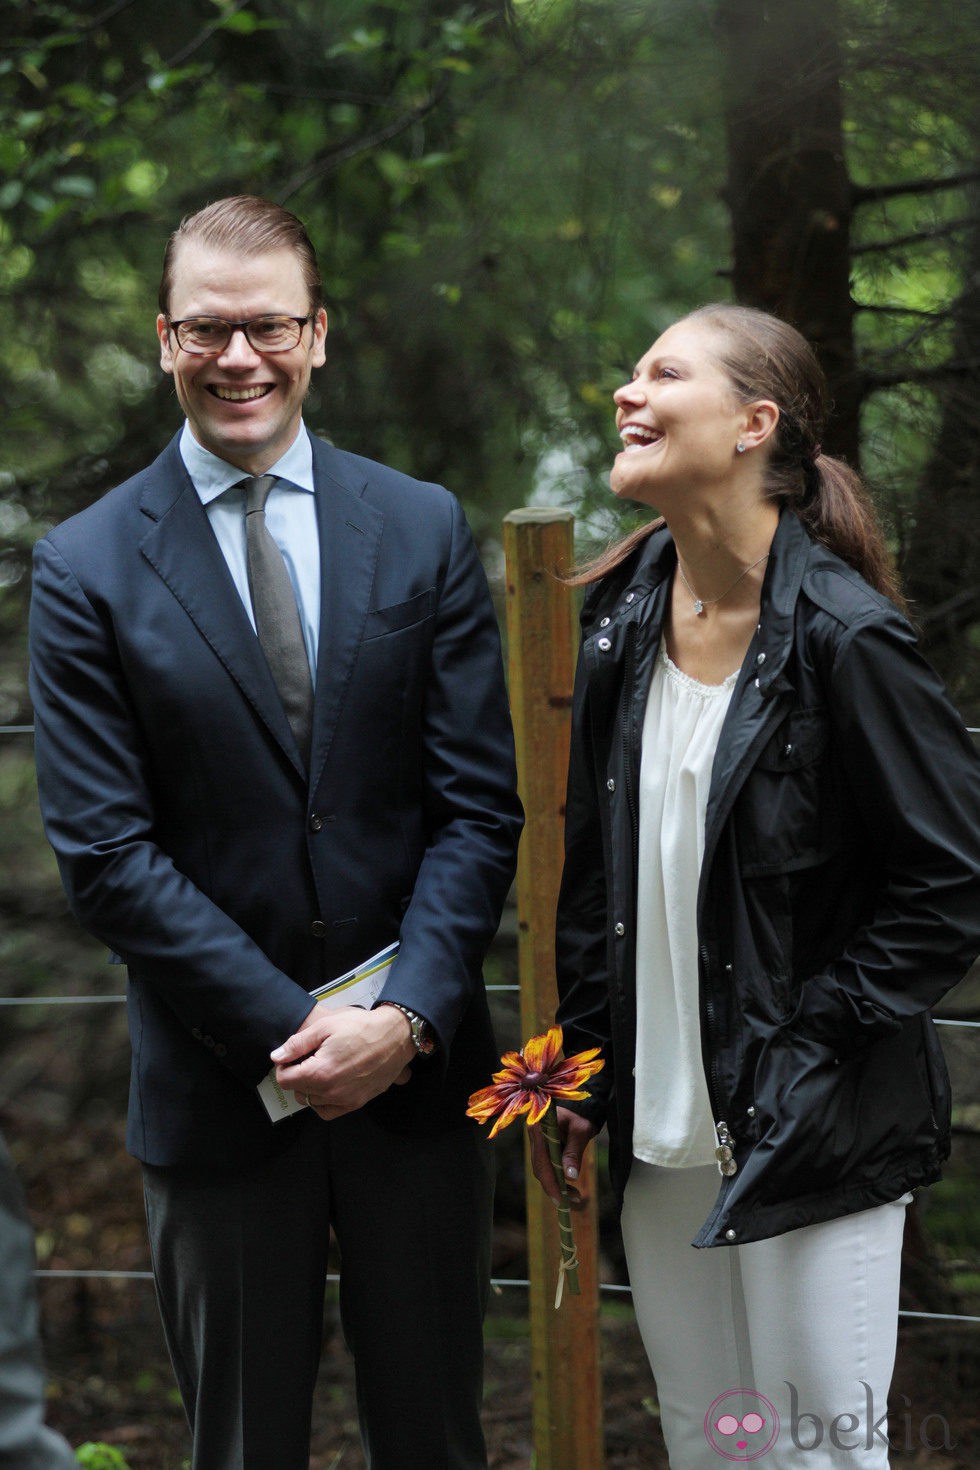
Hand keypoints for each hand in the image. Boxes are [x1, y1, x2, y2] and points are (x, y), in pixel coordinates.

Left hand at [270, 1004, 413, 1120]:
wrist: (396, 1036)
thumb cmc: (361, 1027)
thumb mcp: (326, 1026)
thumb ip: (298, 1044)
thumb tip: (277, 1057)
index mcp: (320, 1072)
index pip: (285, 1080)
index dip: (283, 1066)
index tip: (292, 1056)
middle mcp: (331, 1092)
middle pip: (298, 1091)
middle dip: (297, 1075)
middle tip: (308, 1058)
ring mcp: (345, 1100)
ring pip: (312, 1102)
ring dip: (310, 1088)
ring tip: (320, 1069)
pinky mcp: (357, 1103)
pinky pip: (329, 1112)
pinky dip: (323, 1102)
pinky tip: (329, 1085)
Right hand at [529, 1105, 597, 1207]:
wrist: (582, 1105)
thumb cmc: (582, 1115)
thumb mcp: (580, 1132)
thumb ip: (573, 1153)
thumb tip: (571, 1176)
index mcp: (539, 1127)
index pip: (541, 1161)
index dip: (550, 1182)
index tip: (561, 1199)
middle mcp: (533, 1134)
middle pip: (539, 1168)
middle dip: (554, 1186)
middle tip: (573, 1200)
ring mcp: (536, 1140)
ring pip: (542, 1169)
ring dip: (557, 1184)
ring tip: (576, 1196)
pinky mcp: (541, 1146)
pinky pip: (546, 1165)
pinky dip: (557, 1176)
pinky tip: (570, 1187)